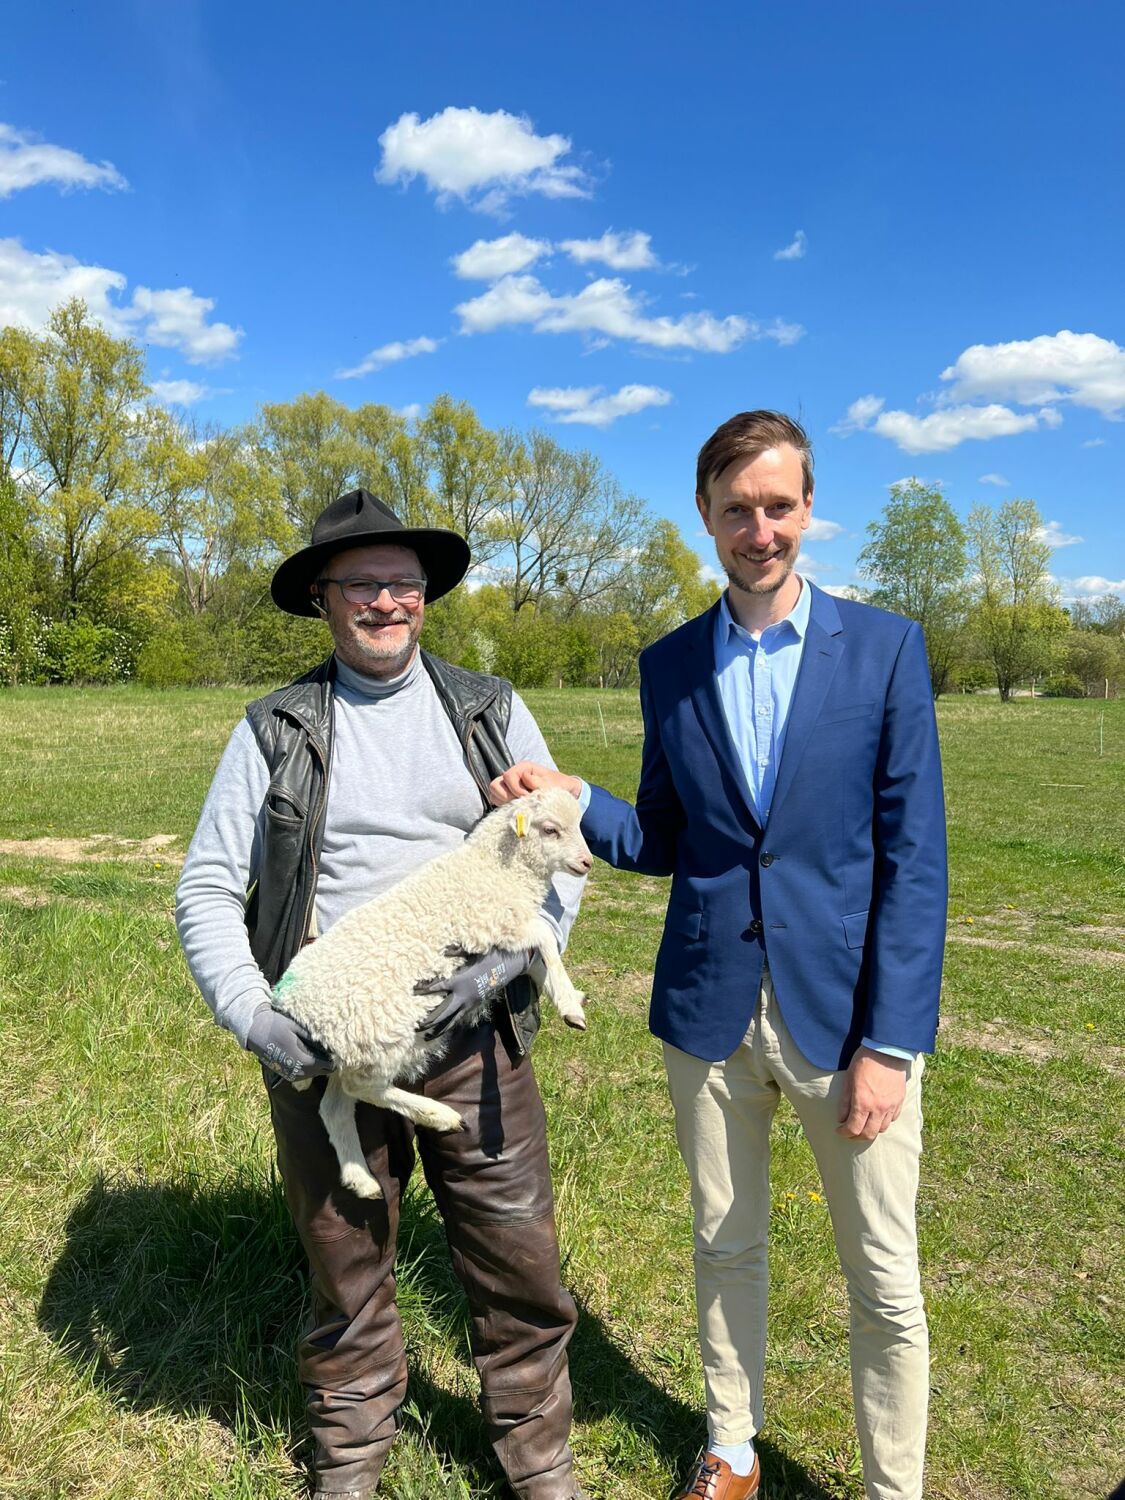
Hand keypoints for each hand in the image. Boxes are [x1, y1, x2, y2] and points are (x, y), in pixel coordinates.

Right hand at [246, 1003, 334, 1082]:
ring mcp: (292, 1075)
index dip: (334, 1056)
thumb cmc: (277, 1024)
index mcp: (302, 1059)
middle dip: (329, 1060)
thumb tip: (332, 1043)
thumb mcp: (296, 1026)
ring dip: (320, 1063)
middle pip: (323, 1071)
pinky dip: (311, 1066)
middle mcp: (298, 1071)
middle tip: (329, 1046)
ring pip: (315, 1073)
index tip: (336, 1045)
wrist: (255, 1031)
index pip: (328, 1065)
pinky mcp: (287, 1075)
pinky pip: (306, 1073)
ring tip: (319, 1048)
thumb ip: (314, 1036)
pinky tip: (308, 1053)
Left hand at [414, 947, 533, 1040]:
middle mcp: (464, 995)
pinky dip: (450, 1024)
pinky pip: (460, 1017)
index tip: (412, 992)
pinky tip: (443, 1029)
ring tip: (426, 1036)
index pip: (437, 987)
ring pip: (452, 1020)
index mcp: (460, 980)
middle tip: (415, 1027)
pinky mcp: (475, 1005)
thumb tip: (441, 951)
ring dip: (438, 1029)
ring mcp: (470, 1002)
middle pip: (442, 1012)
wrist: (511, 965)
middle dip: (428, 1021)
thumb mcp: (473, 951)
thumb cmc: (491, 955)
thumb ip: (455, 951)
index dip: (423, 990)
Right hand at [489, 761, 581, 805]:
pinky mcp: (508, 798)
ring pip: (494, 793)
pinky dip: (503, 807)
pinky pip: (496, 802)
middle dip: (508, 796)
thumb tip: (525, 778)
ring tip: (519, 807)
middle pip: (496, 785)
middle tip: (522, 803)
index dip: (517, 789)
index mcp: (524, 768)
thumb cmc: (560, 787)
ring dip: (504, 802)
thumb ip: (539, 783)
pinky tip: (516, 810)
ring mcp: (509, 787)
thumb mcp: (554, 784)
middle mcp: (514, 776)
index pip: (508, 776)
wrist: (566, 796)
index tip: (529, 797)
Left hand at [836, 1046, 907, 1139]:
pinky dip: (883, 1121)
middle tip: (850, 1133)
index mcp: (863, 1102)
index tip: (839, 1130)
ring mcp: (891, 1105)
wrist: (886, 1049)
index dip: (844, 1133)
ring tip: (864, 1125)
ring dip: (871, 1130)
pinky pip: (892, 1119)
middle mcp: (878, 1108)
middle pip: (869, 1134)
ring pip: (882, 1128)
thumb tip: (842, 1118)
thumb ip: (845, 1101)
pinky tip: (877, 1116)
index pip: (853, 1128)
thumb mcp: (848, 1079)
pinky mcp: (900, 1101)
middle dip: (857, 1137)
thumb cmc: (864, 1061)